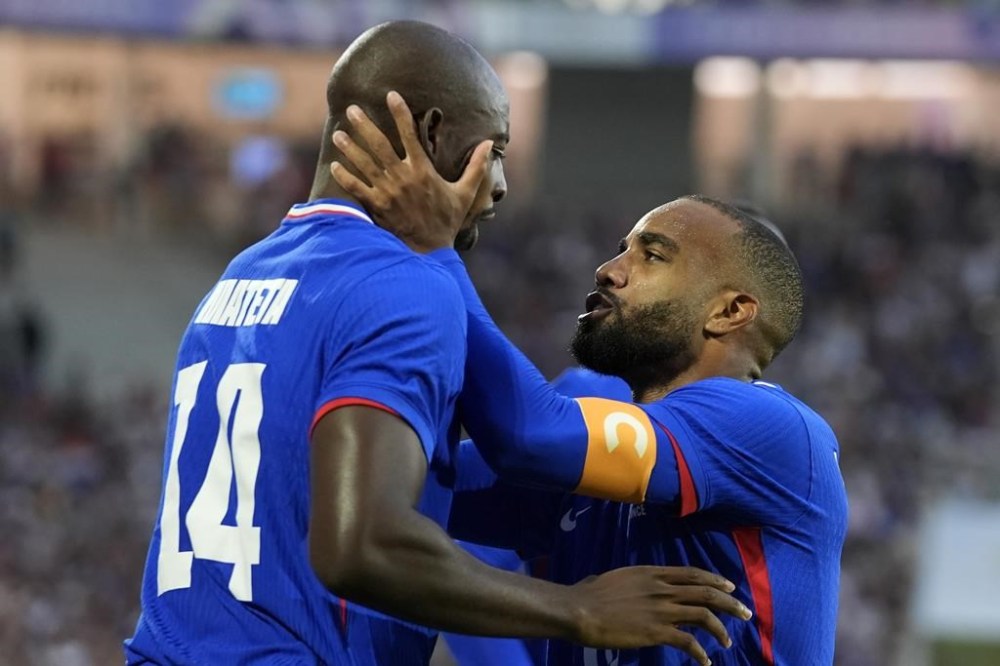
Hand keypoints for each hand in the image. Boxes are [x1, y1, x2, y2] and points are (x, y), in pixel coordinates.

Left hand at [330, 91, 493, 252]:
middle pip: (379, 145)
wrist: (430, 251)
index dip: (399, 113)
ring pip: (364, 164)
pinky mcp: (377, 207)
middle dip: (364, 126)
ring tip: (337, 134)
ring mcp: (387, 193)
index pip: (409, 135)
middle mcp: (403, 178)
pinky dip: (345, 177)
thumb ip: (476, 167)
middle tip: (352, 109)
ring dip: (349, 148)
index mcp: (423, 171)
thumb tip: (490, 144)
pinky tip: (334, 166)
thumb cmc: (447, 220)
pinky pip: (357, 189)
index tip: (390, 95)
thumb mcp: (465, 193)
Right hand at [568, 566, 751, 664]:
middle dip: (730, 602)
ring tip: (728, 640)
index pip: (692, 574)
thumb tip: (608, 581)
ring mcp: (662, 609)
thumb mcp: (613, 578)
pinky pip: (689, 642)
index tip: (729, 586)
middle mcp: (662, 588)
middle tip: (745, 612)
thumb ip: (624, 581)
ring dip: (721, 628)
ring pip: (704, 614)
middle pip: (706, 592)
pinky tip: (705, 662)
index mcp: (652, 573)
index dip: (714, 579)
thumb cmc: (589, 594)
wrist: (581, 610)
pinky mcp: (658, 631)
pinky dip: (701, 653)